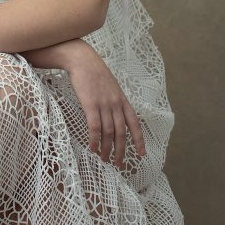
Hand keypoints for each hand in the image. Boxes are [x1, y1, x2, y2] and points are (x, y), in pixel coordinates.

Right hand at [64, 40, 145, 168]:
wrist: (83, 60)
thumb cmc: (95, 72)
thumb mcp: (111, 86)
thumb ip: (115, 100)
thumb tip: (115, 115)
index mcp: (122, 100)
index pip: (134, 123)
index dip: (138, 140)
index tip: (141, 154)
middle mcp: (116, 104)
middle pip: (121, 133)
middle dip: (121, 150)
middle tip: (118, 164)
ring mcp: (104, 104)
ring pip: (108, 133)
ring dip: (106, 149)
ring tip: (104, 159)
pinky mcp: (90, 105)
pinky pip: (95, 127)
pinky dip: (94, 140)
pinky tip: (92, 148)